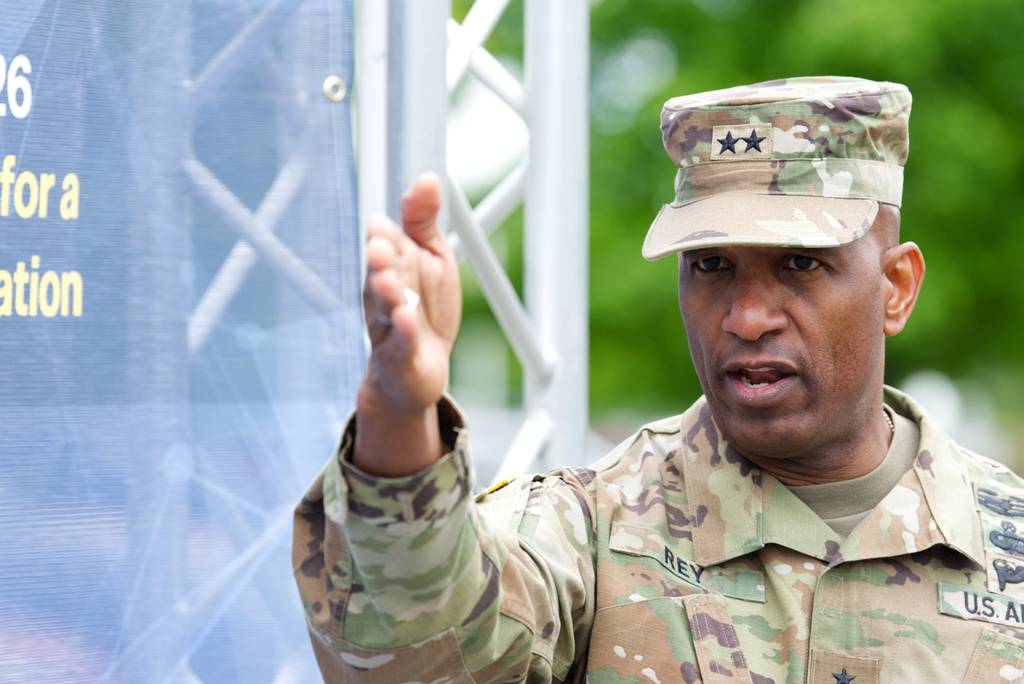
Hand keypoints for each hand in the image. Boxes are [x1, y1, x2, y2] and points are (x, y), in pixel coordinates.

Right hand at [359, 172, 461, 418]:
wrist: (417, 370)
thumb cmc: (423, 307)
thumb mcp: (430, 257)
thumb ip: (423, 220)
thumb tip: (427, 177)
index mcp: (390, 264)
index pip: (384, 245)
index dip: (383, 236)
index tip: (381, 226)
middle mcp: (382, 292)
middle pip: (378, 273)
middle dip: (379, 261)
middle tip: (380, 248)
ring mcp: (388, 325)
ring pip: (383, 307)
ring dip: (385, 294)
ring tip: (390, 282)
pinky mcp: (399, 356)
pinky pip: (400, 342)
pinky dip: (403, 331)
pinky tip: (407, 319)